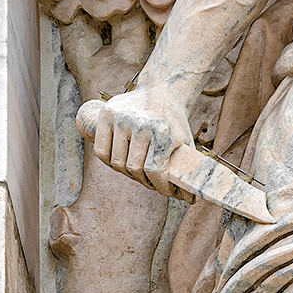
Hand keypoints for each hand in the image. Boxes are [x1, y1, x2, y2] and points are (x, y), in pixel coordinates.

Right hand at [76, 87, 191, 198]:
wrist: (161, 91)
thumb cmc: (174, 123)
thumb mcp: (185, 142)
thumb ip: (187, 170)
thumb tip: (191, 201)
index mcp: (162, 130)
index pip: (154, 170)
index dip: (159, 186)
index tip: (164, 191)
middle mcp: (140, 123)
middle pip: (133, 168)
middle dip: (143, 181)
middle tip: (150, 183)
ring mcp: (121, 118)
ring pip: (116, 162)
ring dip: (125, 174)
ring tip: (136, 173)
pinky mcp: (106, 114)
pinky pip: (101, 151)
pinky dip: (108, 162)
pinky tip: (119, 164)